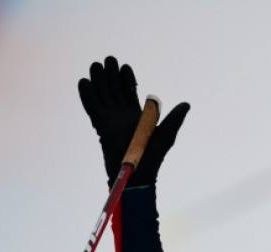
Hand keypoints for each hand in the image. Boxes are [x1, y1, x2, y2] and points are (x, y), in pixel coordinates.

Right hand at [78, 56, 189, 187]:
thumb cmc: (154, 157)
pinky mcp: (101, 127)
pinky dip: (88, 95)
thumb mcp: (167, 134)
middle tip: (108, 59)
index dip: (126, 80)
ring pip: (103, 96)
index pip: (130, 94)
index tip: (125, 66)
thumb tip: (186, 104)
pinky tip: (84, 81)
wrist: (138, 175)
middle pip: (114, 91)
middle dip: (111, 75)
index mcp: (138, 117)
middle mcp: (123, 117)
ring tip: (96, 65)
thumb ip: (174, 118)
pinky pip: (92, 107)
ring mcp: (111, 121)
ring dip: (99, 81)